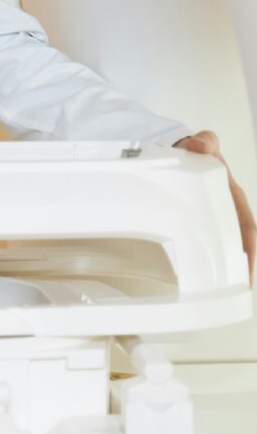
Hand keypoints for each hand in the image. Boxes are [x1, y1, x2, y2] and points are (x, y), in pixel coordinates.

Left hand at [174, 130, 255, 280]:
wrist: (182, 149)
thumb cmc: (199, 151)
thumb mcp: (206, 144)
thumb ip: (206, 141)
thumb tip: (199, 145)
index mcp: (232, 197)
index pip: (247, 229)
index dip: (250, 252)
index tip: (248, 274)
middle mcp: (224, 210)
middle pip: (234, 245)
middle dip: (236, 269)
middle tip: (230, 291)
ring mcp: (210, 217)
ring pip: (218, 247)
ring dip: (219, 268)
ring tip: (212, 292)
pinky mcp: (194, 220)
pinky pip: (199, 242)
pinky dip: (200, 259)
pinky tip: (190, 275)